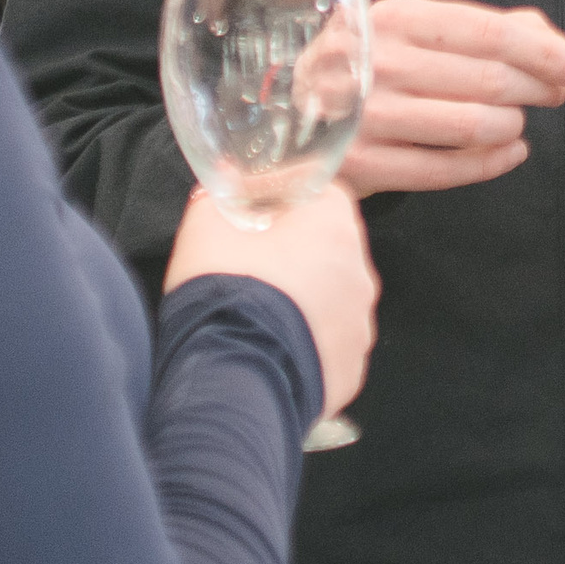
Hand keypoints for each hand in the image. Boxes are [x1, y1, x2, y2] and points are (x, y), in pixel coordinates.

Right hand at [162, 182, 378, 424]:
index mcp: (333, 227)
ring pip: (332, 299)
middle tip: (252, 262)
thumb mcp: (205, 229)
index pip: (320, 194)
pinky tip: (272, 348)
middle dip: (294, 251)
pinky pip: (329, 345)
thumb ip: (217, 199)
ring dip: (303, 299)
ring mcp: (359, 325)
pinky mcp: (350, 367)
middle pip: (329, 247)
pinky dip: (306, 343)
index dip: (283, 197)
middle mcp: (358, 273)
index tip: (254, 209)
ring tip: (260, 313)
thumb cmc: (224, 294)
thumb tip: (221, 184)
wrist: (233, 378)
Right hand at [341, 0, 564, 196]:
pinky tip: (509, 153)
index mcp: (395, 17)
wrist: (293, 116)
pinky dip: (494, 163)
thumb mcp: (419, 30)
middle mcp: (378, 62)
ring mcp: (367, 116)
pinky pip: (450, 170)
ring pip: (476, 126)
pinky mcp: (362, 165)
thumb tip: (555, 43)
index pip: (490, 31)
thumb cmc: (374, 68)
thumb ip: (492, 27)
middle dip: (540, 89)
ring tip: (516, 122)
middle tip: (555, 95)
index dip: (545, 51)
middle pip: (491, 79)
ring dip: (513, 126)